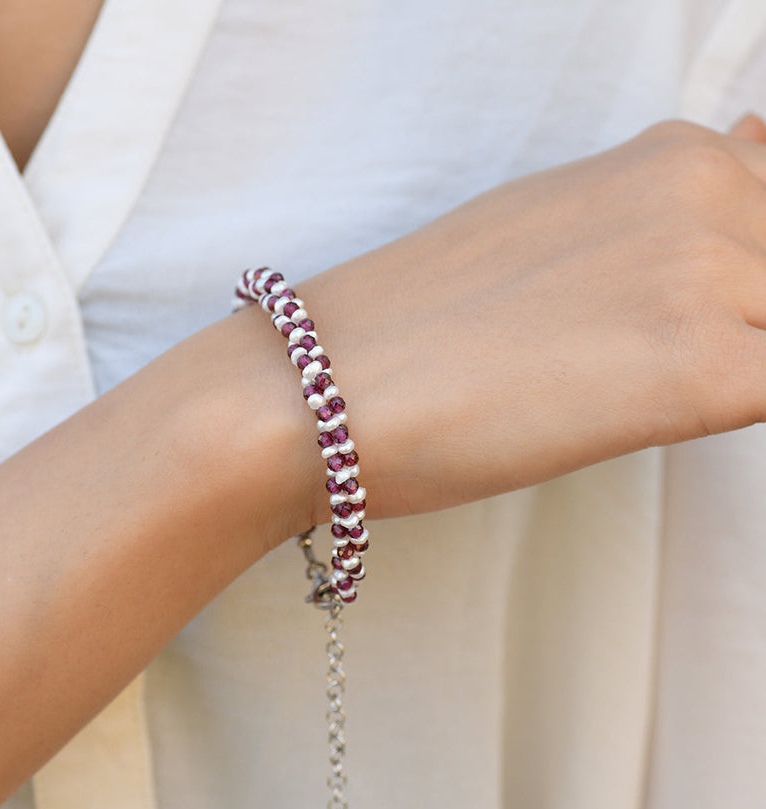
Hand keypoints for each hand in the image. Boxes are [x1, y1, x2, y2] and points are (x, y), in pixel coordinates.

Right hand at [300, 116, 765, 520]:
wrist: (320, 387)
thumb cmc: (407, 325)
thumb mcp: (541, 231)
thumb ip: (655, 209)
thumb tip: (756, 151)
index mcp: (668, 158)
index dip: (733, 301)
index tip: (640, 337)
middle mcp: (703, 192)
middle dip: (733, 334)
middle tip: (610, 374)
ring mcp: (707, 278)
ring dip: (724, 375)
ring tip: (603, 396)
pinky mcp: (700, 375)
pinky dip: (735, 409)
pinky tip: (636, 423)